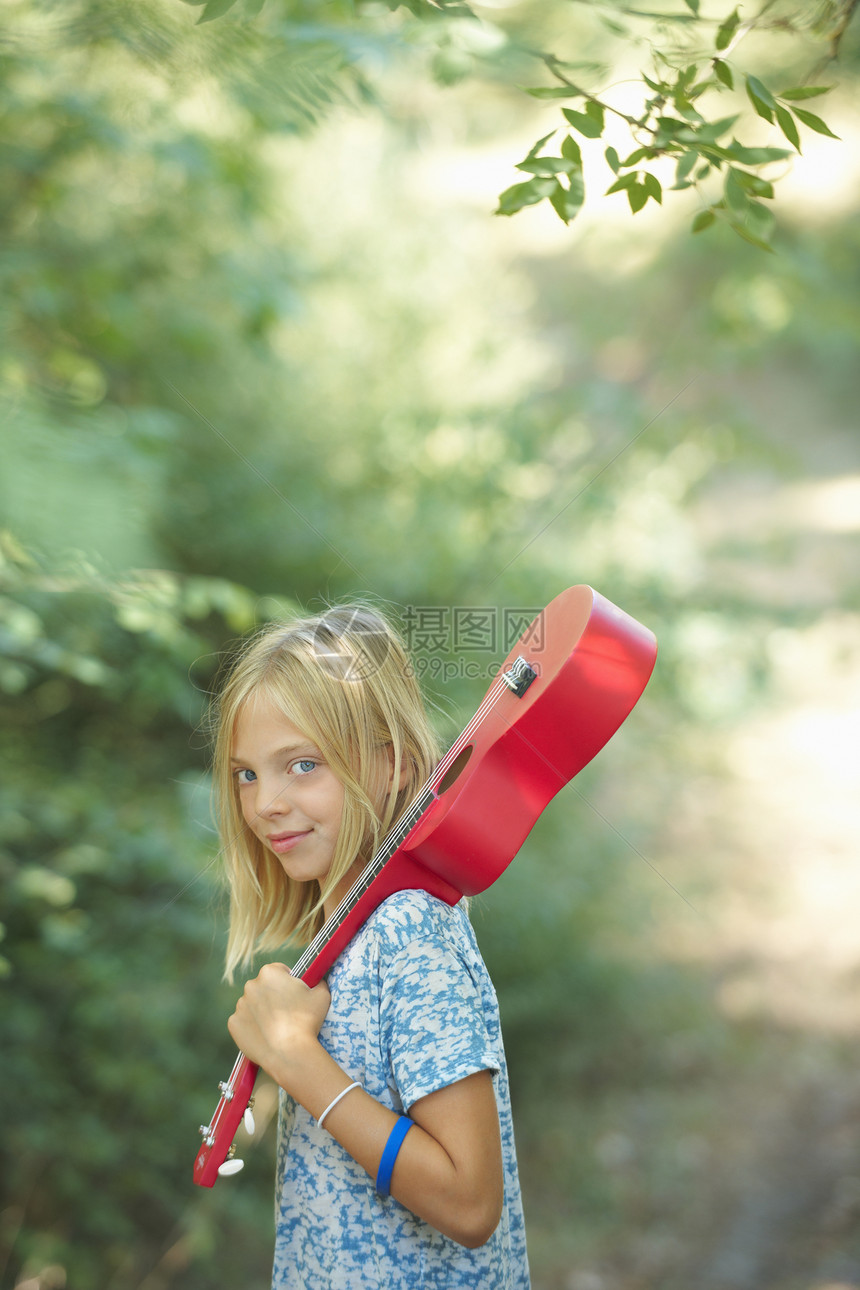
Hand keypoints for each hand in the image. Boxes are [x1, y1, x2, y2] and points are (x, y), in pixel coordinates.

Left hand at [227, 963, 331, 1091]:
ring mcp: (240, 1005)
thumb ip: (318, 982)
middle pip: (263, 987)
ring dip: (261, 1012)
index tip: (294, 995)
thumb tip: (317, 981)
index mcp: (270, 973)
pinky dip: (251, 1027)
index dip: (288, 982)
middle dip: (272, 996)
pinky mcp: (233, 1024)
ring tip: (276, 1027)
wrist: (289, 1053)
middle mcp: (251, 985)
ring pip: (252, 1005)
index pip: (279, 971)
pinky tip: (265, 1036)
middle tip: (286, 1012)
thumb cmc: (307, 1021)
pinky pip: (243, 1022)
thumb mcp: (322, 994)